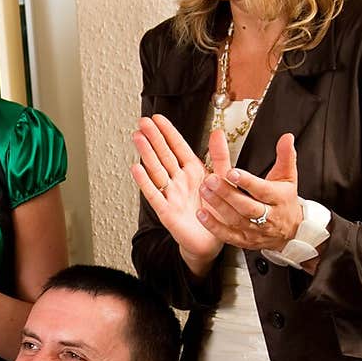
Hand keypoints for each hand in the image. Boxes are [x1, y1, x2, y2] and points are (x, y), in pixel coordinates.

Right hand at [132, 114, 221, 269]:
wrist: (211, 241)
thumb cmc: (216, 212)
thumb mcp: (224, 180)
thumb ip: (220, 156)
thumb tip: (217, 132)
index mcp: (194, 171)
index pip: (178, 147)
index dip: (167, 132)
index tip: (157, 118)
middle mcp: (180, 181)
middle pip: (164, 155)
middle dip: (153, 138)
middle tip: (143, 122)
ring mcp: (171, 194)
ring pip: (156, 170)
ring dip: (146, 154)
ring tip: (137, 138)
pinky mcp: (166, 211)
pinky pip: (154, 194)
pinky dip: (145, 182)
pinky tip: (137, 168)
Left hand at [199, 132, 301, 249]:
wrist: (290, 232)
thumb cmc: (285, 201)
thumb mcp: (288, 177)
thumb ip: (285, 156)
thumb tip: (286, 137)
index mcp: (278, 198)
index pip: (262, 190)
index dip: (247, 182)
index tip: (232, 172)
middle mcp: (267, 217)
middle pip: (246, 206)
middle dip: (228, 193)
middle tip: (210, 180)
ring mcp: (255, 230)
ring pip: (235, 220)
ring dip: (218, 206)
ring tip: (204, 191)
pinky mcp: (244, 241)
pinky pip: (228, 235)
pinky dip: (214, 226)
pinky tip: (201, 215)